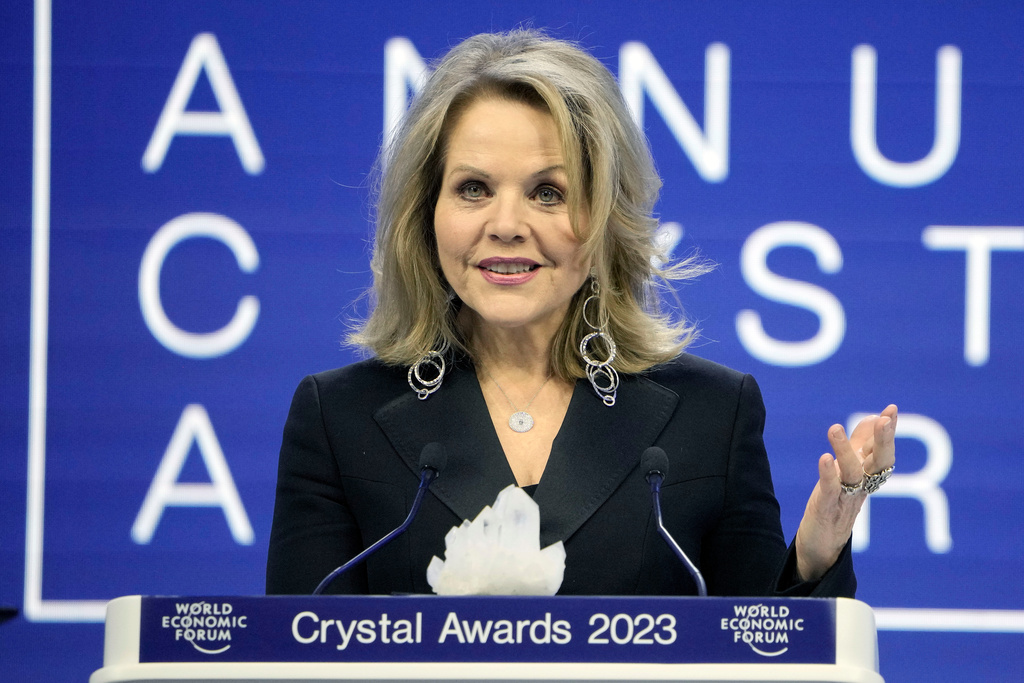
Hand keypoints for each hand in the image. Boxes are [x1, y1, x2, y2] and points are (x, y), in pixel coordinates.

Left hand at [794, 404, 897, 581]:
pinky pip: (829, 490)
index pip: (881, 452)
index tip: (891, 410)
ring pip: (851, 474)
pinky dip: (827, 474)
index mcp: (867, 477)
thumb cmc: (835, 505)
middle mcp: (860, 487)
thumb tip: (873, 418)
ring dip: (844, 450)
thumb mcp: (849, 472)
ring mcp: (845, 499)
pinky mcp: (826, 510)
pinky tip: (824, 458)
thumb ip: (860, 446)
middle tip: (885, 420)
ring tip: (834, 428)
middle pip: (877, 463)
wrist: (820, 546)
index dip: (887, 433)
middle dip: (882, 441)